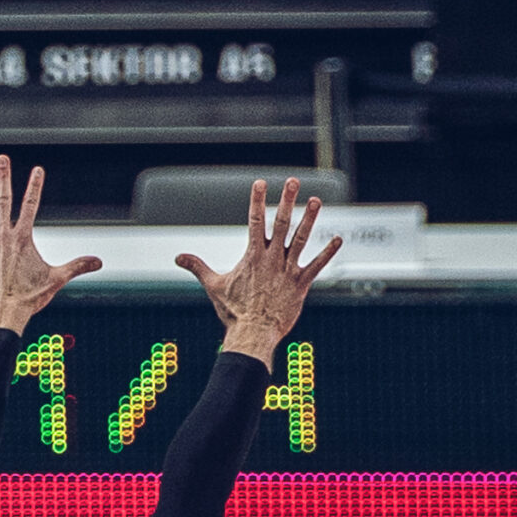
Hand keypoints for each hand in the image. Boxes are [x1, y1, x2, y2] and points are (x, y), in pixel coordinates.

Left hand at [0, 154, 99, 334]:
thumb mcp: (56, 280)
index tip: (37, 170)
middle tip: (2, 159)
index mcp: (22, 239)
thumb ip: (77, 266)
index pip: (31, 206)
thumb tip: (98, 262)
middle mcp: (2, 237)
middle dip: (3, 178)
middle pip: (3, 201)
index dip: (35, 186)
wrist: (3, 313)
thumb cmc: (28, 298)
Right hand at [175, 177, 341, 362]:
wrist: (253, 334)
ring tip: (316, 200)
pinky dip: (328, 252)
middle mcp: (272, 259)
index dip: (257, 200)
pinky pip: (317, 266)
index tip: (261, 183)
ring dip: (309, 219)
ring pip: (300, 240)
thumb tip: (178, 257)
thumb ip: (198, 267)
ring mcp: (287, 270)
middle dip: (287, 201)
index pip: (255, 221)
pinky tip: (338, 239)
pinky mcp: (300, 285)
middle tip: (293, 181)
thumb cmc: (234, 312)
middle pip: (281, 223)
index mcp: (253, 256)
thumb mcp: (214, 286)